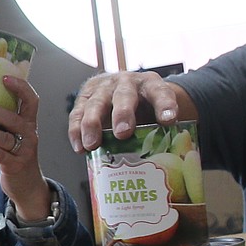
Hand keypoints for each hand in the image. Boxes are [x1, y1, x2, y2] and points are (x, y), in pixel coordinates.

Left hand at [0, 74, 51, 219]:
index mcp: (29, 123)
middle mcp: (30, 135)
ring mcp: (24, 151)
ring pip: (3, 137)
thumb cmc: (16, 155)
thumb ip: (2, 120)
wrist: (27, 185)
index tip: (3, 77)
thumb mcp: (14, 135)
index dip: (20, 87)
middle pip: (12, 118)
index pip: (31, 100)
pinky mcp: (15, 166)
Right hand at [68, 70, 185, 151]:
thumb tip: (165, 162)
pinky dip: (76, 131)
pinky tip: (80, 148)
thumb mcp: (156, 112)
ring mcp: (103, 88)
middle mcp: (126, 82)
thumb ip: (160, 130)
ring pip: (96, 103)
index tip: (169, 120)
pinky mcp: (85, 97)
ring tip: (92, 145)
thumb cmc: (143, 108)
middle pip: (124, 95)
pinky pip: (77, 113)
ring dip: (92, 124)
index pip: (160, 92)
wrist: (125, 89)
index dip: (165, 105)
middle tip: (123, 133)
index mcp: (150, 84)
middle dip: (123, 114)